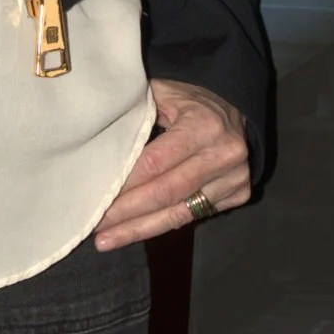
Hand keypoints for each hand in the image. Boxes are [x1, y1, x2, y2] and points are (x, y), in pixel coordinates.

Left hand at [95, 78, 253, 249]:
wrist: (235, 106)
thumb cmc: (190, 100)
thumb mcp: (163, 93)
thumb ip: (136, 114)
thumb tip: (97, 143)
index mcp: (203, 125)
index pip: (155, 162)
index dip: (124, 183)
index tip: (94, 197)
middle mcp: (224, 154)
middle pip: (166, 193)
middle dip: (126, 213)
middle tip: (93, 226)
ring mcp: (235, 178)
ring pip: (179, 213)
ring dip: (139, 229)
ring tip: (106, 240)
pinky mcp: (239, 194)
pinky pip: (192, 216)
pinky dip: (161, 224)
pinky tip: (135, 231)